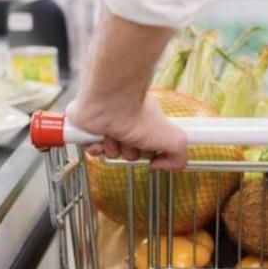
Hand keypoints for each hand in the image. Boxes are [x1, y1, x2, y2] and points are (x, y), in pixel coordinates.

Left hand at [66, 94, 187, 169]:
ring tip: (114, 134)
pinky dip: (95, 147)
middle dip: (130, 152)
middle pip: (129, 154)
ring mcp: (107, 125)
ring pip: (110, 153)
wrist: (111, 103)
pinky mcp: (89, 128)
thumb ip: (179, 157)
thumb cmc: (139, 114)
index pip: (147, 150)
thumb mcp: (174, 139)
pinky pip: (91, 149)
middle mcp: (127, 124)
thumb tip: (160, 166)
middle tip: (131, 140)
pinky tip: (100, 138)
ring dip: (113, 148)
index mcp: (146, 124)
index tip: (148, 150)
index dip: (148, 153)